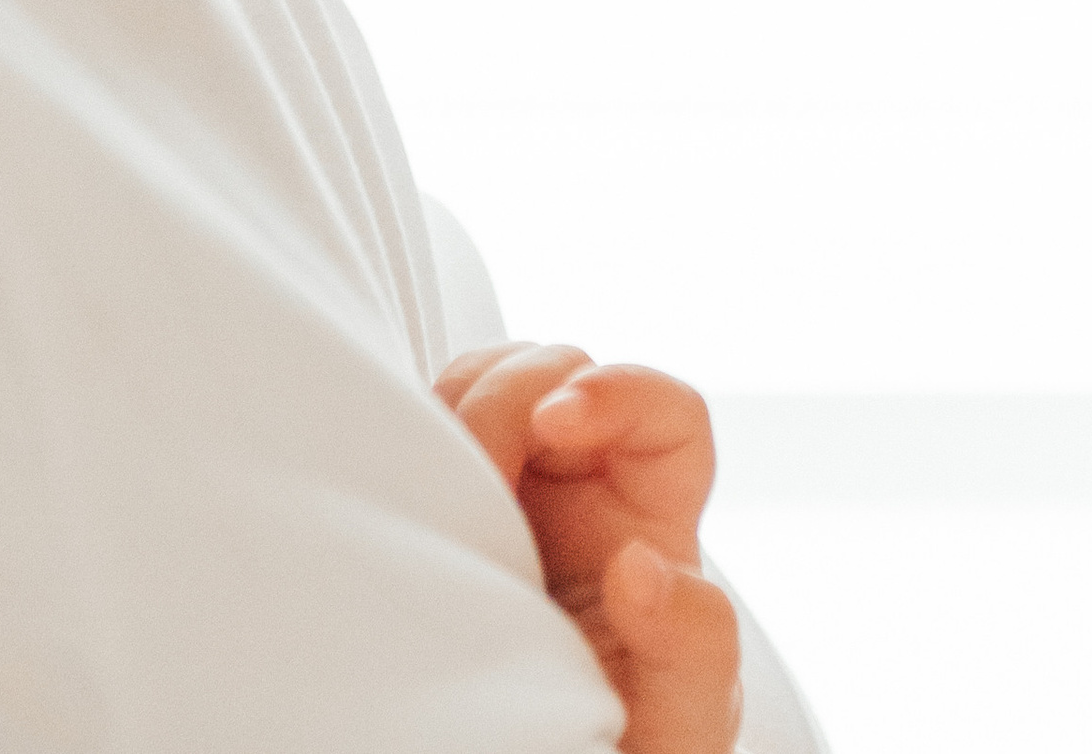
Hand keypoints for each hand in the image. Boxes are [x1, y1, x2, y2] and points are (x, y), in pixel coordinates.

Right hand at [439, 342, 740, 753]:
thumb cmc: (629, 749)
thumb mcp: (679, 720)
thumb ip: (691, 647)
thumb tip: (641, 564)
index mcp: (650, 525)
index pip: (669, 415)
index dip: (622, 391)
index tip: (556, 420)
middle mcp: (582, 496)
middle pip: (560, 374)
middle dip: (512, 393)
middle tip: (477, 471)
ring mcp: (508, 500)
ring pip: (485, 390)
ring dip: (456, 411)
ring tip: (434, 483)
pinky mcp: (441, 517)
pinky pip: (424, 441)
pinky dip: (410, 444)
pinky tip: (400, 495)